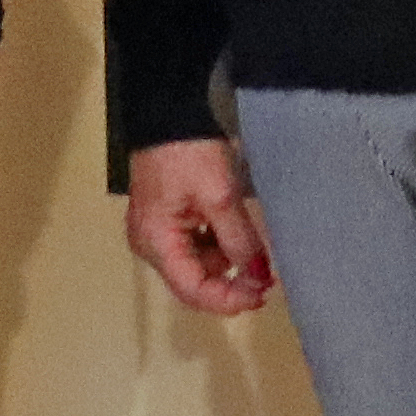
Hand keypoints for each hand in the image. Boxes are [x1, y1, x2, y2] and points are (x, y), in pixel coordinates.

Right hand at [126, 138, 276, 316]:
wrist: (167, 115)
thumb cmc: (190, 155)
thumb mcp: (221, 198)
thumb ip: (240, 242)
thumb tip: (259, 277)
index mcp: (156, 243)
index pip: (192, 290)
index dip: (228, 300)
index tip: (262, 295)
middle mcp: (149, 246)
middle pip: (193, 282)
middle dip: (230, 282)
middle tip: (266, 274)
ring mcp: (155, 234)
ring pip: (196, 266)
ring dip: (226, 261)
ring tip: (251, 242)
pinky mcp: (164, 221)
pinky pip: (193, 247)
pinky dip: (216, 245)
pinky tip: (232, 230)